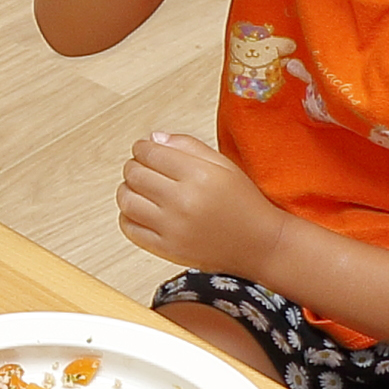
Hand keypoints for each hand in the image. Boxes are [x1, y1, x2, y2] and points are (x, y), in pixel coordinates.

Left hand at [120, 131, 287, 277]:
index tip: (144, 149)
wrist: (262, 245)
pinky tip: (141, 210)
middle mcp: (184, 202)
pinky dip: (127, 215)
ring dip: (127, 189)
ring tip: (140, 188)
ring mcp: (174, 228)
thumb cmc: (245, 203)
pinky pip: (129, 228)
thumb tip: (153, 138)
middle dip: (134, 166)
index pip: (150, 153)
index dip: (142, 148)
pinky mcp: (168, 250)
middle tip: (143, 167)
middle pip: (135, 174)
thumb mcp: (224, 165)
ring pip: (126, 200)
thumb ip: (187, 145)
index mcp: (200, 176)